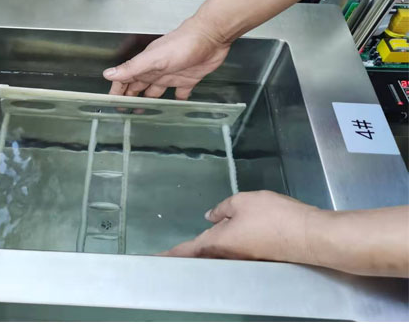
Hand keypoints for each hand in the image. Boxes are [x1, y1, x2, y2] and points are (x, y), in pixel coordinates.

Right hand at [103, 15, 231, 99]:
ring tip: (143, 113)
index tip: (111, 103)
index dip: (117, 90)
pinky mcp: (188, 79)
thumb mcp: (153, 59)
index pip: (126, 79)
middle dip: (130, 97)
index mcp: (146, 65)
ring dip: (149, 101)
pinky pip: (180, 94)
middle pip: (138, 86)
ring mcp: (172, 75)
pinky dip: (176, 102)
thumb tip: (108, 74)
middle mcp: (156, 71)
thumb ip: (132, 67)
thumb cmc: (182, 44)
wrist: (210, 37)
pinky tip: (174, 109)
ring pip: (155, 91)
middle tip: (124, 111)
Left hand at [161, 191, 319, 264]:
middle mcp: (227, 257)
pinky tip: (226, 239)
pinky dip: (224, 248)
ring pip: (218, 256)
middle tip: (170, 253)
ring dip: (206, 251)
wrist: (309, 236)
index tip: (153, 260)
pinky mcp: (258, 259)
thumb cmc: (273, 216)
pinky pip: (234, 254)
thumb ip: (222, 208)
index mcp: (216, 242)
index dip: (168, 255)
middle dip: (186, 255)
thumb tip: (211, 216)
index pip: (186, 250)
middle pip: (201, 257)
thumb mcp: (242, 202)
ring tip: (194, 247)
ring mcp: (243, 261)